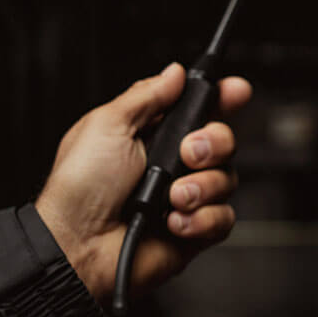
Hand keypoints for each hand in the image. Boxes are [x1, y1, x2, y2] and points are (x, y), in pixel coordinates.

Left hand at [35, 62, 251, 303]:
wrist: (80, 244)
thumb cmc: (80, 188)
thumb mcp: (106, 125)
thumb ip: (146, 96)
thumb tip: (173, 73)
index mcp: (153, 134)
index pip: (199, 108)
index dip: (224, 97)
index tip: (237, 90)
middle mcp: (175, 164)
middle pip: (224, 140)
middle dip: (213, 143)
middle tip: (187, 152)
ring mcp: (188, 197)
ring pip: (228, 179)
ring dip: (201, 187)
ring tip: (171, 197)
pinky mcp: (197, 229)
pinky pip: (224, 217)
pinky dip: (201, 219)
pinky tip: (173, 222)